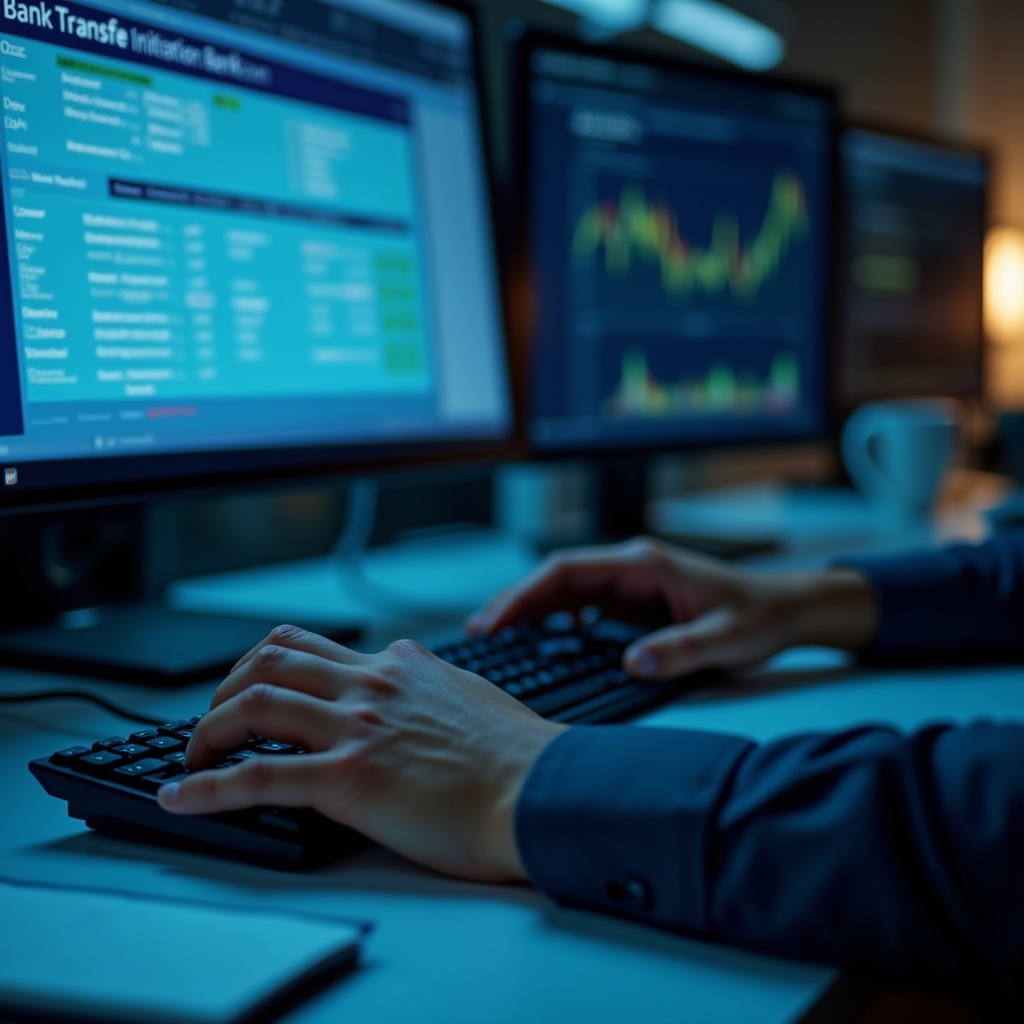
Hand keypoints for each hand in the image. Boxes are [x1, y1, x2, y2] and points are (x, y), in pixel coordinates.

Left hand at [157, 626, 564, 880]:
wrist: (543, 788)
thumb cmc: (520, 755)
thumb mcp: (473, 695)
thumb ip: (432, 686)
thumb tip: (420, 690)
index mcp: (400, 665)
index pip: (312, 644)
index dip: (267, 665)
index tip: (252, 689)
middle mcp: (371, 685)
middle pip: (270, 659)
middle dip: (226, 685)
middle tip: (213, 717)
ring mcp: (356, 728)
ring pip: (253, 705)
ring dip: (207, 730)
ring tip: (192, 756)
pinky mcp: (349, 779)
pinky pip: (257, 777)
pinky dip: (208, 787)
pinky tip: (182, 798)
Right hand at [467, 537, 876, 679]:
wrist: (786, 608)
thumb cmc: (758, 617)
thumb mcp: (725, 640)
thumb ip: (679, 651)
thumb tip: (631, 663)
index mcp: (644, 565)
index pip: (568, 570)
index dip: (526, 594)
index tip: (498, 620)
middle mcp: (632, 568)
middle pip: (557, 577)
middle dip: (516, 601)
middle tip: (480, 631)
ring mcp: (632, 583)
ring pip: (566, 590)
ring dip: (531, 610)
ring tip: (497, 636)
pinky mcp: (636, 601)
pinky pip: (584, 605)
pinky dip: (556, 619)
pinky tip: (543, 639)